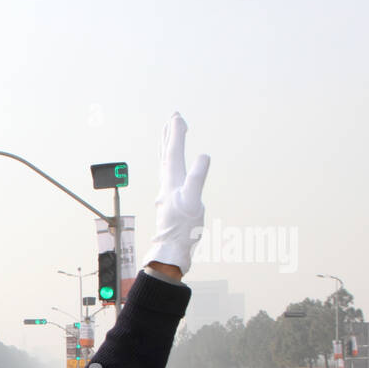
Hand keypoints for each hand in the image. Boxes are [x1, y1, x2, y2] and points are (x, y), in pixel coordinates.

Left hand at [145, 113, 209, 275]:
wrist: (171, 250)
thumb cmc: (182, 228)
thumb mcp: (193, 201)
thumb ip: (197, 178)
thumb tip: (203, 156)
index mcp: (172, 182)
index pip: (173, 152)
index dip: (176, 134)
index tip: (178, 117)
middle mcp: (166, 185)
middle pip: (166, 155)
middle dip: (170, 135)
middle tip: (174, 118)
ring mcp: (166, 192)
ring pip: (165, 164)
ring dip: (167, 147)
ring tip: (169, 135)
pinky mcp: (169, 201)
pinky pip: (168, 175)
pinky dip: (170, 164)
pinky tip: (172, 167)